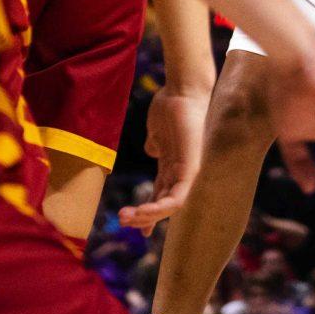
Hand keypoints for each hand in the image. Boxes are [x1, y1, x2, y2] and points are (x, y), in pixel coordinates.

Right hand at [120, 86, 210, 230]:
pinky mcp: (191, 170)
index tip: (130, 222)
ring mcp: (188, 172)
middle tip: (122, 221)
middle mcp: (181, 173)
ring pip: (170, 207)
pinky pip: (177, 198)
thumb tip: (152, 151)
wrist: (182, 91)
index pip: (161, 196)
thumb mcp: (157, 131)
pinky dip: (160, 209)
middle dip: (142, 217)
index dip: (147, 212)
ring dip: (148, 216)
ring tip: (127, 217)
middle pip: (163, 204)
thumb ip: (155, 144)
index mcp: (172, 166)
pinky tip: (143, 212)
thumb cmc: (170, 107)